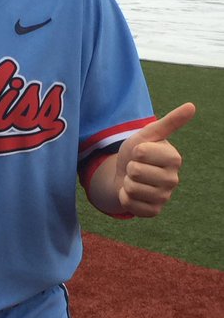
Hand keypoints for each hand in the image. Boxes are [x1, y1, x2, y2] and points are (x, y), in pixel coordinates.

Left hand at [114, 102, 195, 216]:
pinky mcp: (153, 211)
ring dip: (126, 183)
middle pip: (135, 172)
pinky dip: (124, 198)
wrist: (126, 175)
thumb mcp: (148, 134)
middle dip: (129, 168)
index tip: (141, 153)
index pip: (141, 153)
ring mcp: (164, 198)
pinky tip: (132, 194)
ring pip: (131, 189)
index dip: (135, 151)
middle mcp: (173, 180)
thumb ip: (169, 122)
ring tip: (134, 180)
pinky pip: (130, 204)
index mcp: (174, 159)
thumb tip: (192, 106)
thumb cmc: (138, 152)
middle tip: (136, 168)